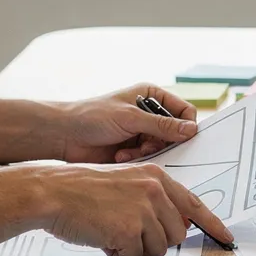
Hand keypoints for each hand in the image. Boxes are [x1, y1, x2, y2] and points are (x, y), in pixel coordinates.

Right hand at [32, 162, 231, 255]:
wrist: (52, 193)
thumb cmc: (83, 191)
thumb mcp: (126, 184)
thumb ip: (153, 200)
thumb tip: (178, 228)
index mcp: (157, 177)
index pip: (195, 205)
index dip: (213, 225)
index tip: (227, 237)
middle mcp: (154, 191)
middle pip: (176, 235)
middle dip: (156, 241)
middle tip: (129, 233)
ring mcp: (142, 211)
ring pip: (158, 249)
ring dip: (136, 250)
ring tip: (112, 233)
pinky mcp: (128, 230)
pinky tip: (104, 240)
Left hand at [53, 84, 201, 163]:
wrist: (64, 136)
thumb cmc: (92, 116)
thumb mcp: (130, 118)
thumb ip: (162, 125)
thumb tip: (191, 130)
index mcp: (151, 96)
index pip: (184, 111)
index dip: (186, 125)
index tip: (183, 138)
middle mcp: (149, 114)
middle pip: (175, 133)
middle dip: (162, 142)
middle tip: (147, 146)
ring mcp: (141, 132)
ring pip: (163, 148)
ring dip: (147, 152)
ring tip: (129, 152)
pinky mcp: (134, 150)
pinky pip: (149, 159)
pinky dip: (137, 159)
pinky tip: (121, 156)